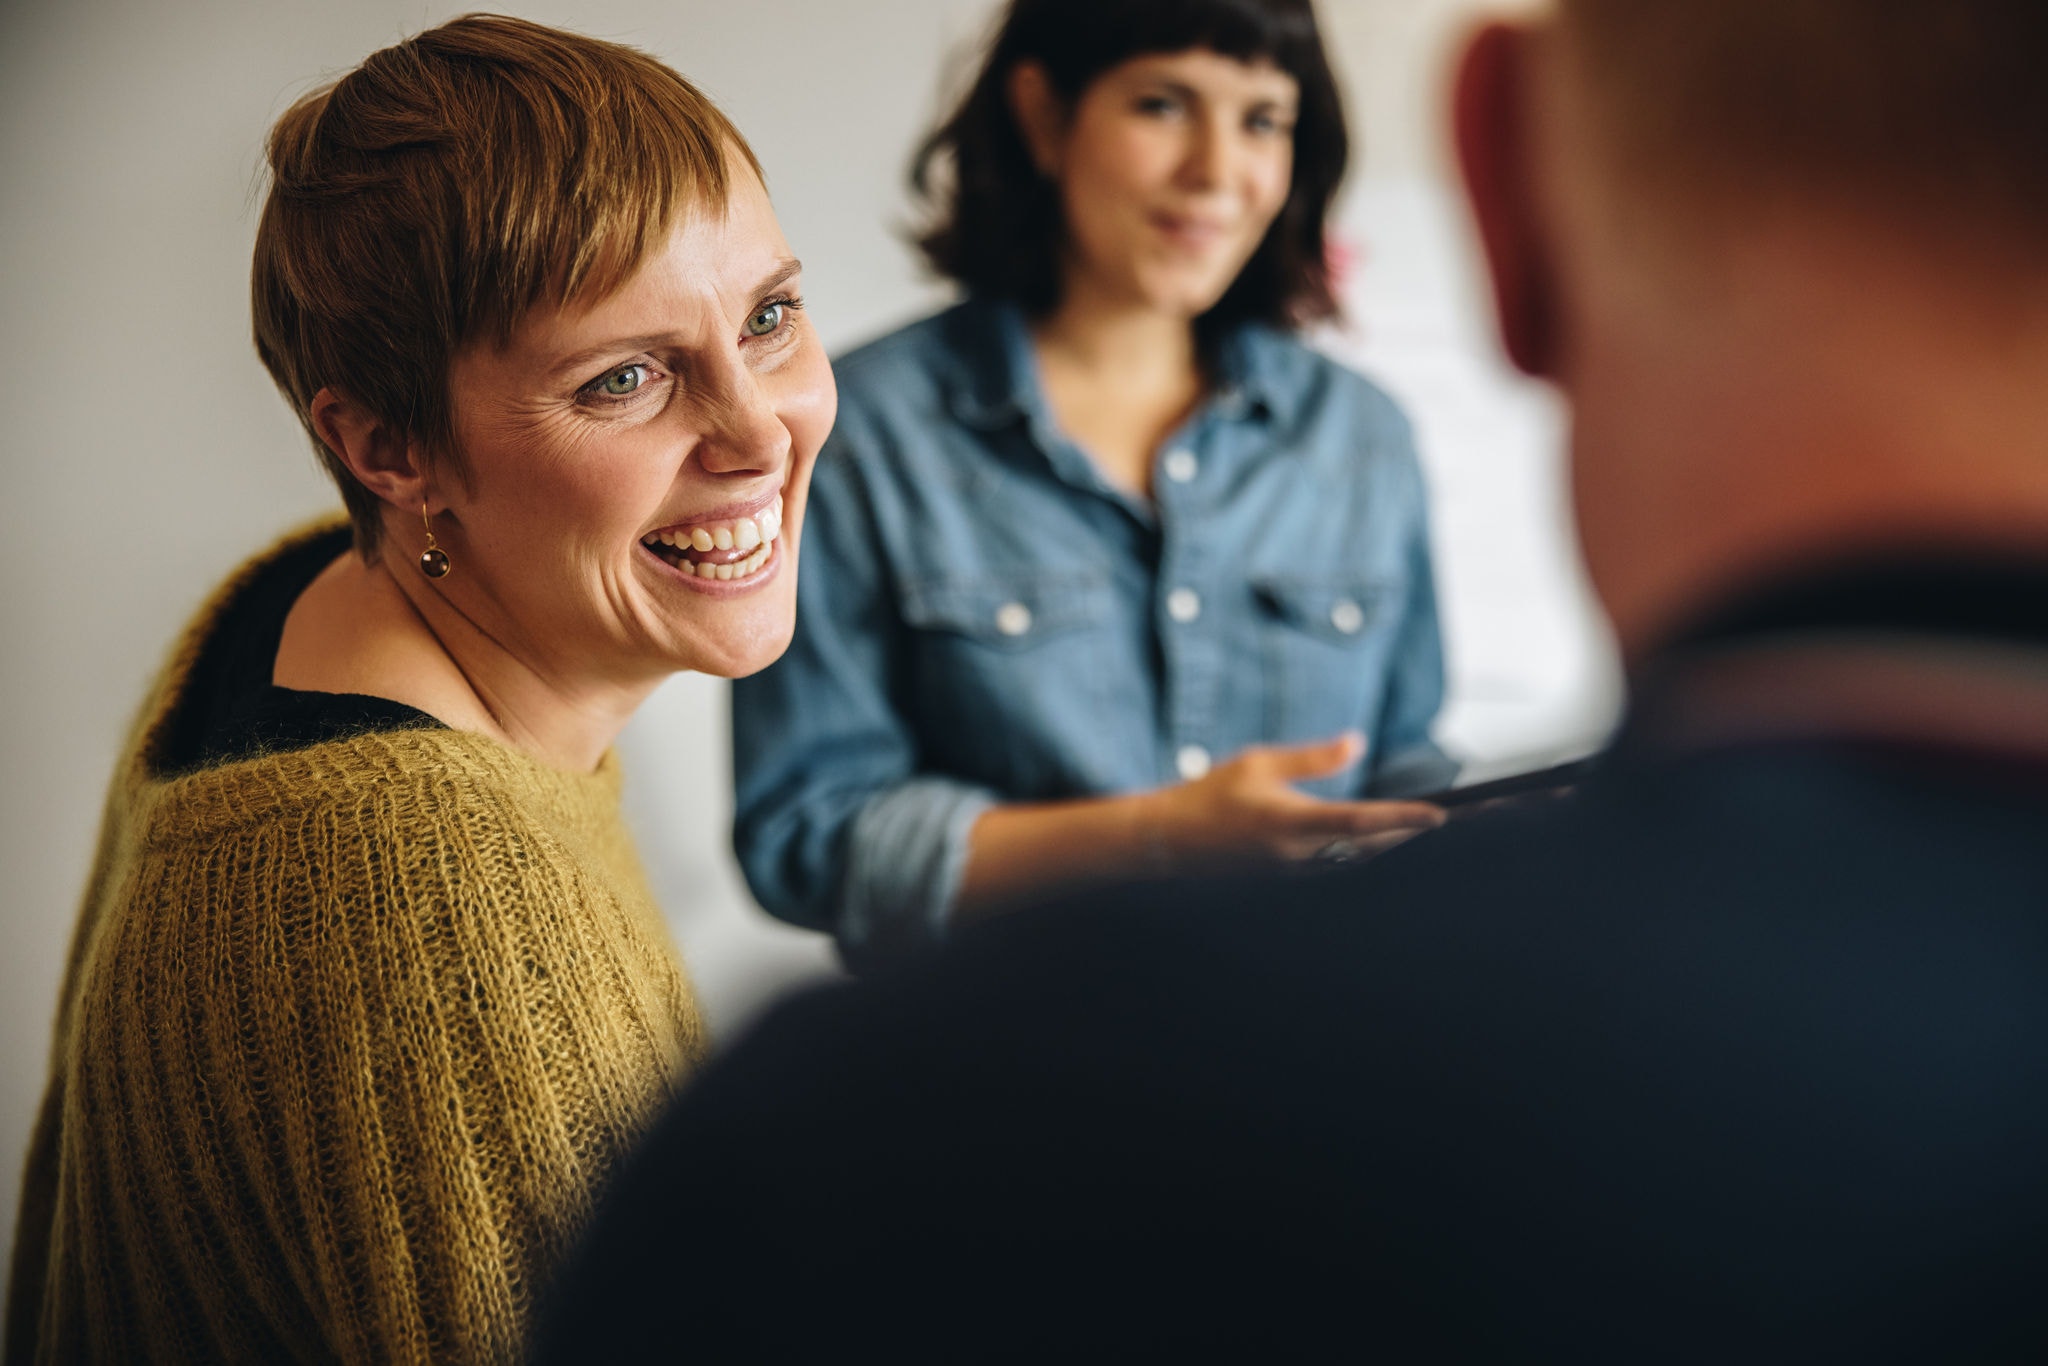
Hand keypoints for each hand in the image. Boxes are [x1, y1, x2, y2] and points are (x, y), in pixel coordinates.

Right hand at [1134, 732, 1444, 871]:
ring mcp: (1294, 872)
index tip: (1440, 814)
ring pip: (1358, 861)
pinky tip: (1381, 842)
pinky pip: (1339, 867)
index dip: (1405, 819)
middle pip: (1372, 848)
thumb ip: (1312, 758)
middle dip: (1411, 835)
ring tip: (1426, 829)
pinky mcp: (1288, 879)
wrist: (1169, 842)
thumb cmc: (1210, 795)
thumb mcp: (1258, 763)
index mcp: (1291, 822)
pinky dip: (1365, 853)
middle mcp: (1298, 854)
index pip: (1362, 822)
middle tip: (1453, 821)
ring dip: (1392, 846)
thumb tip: (1357, 743)